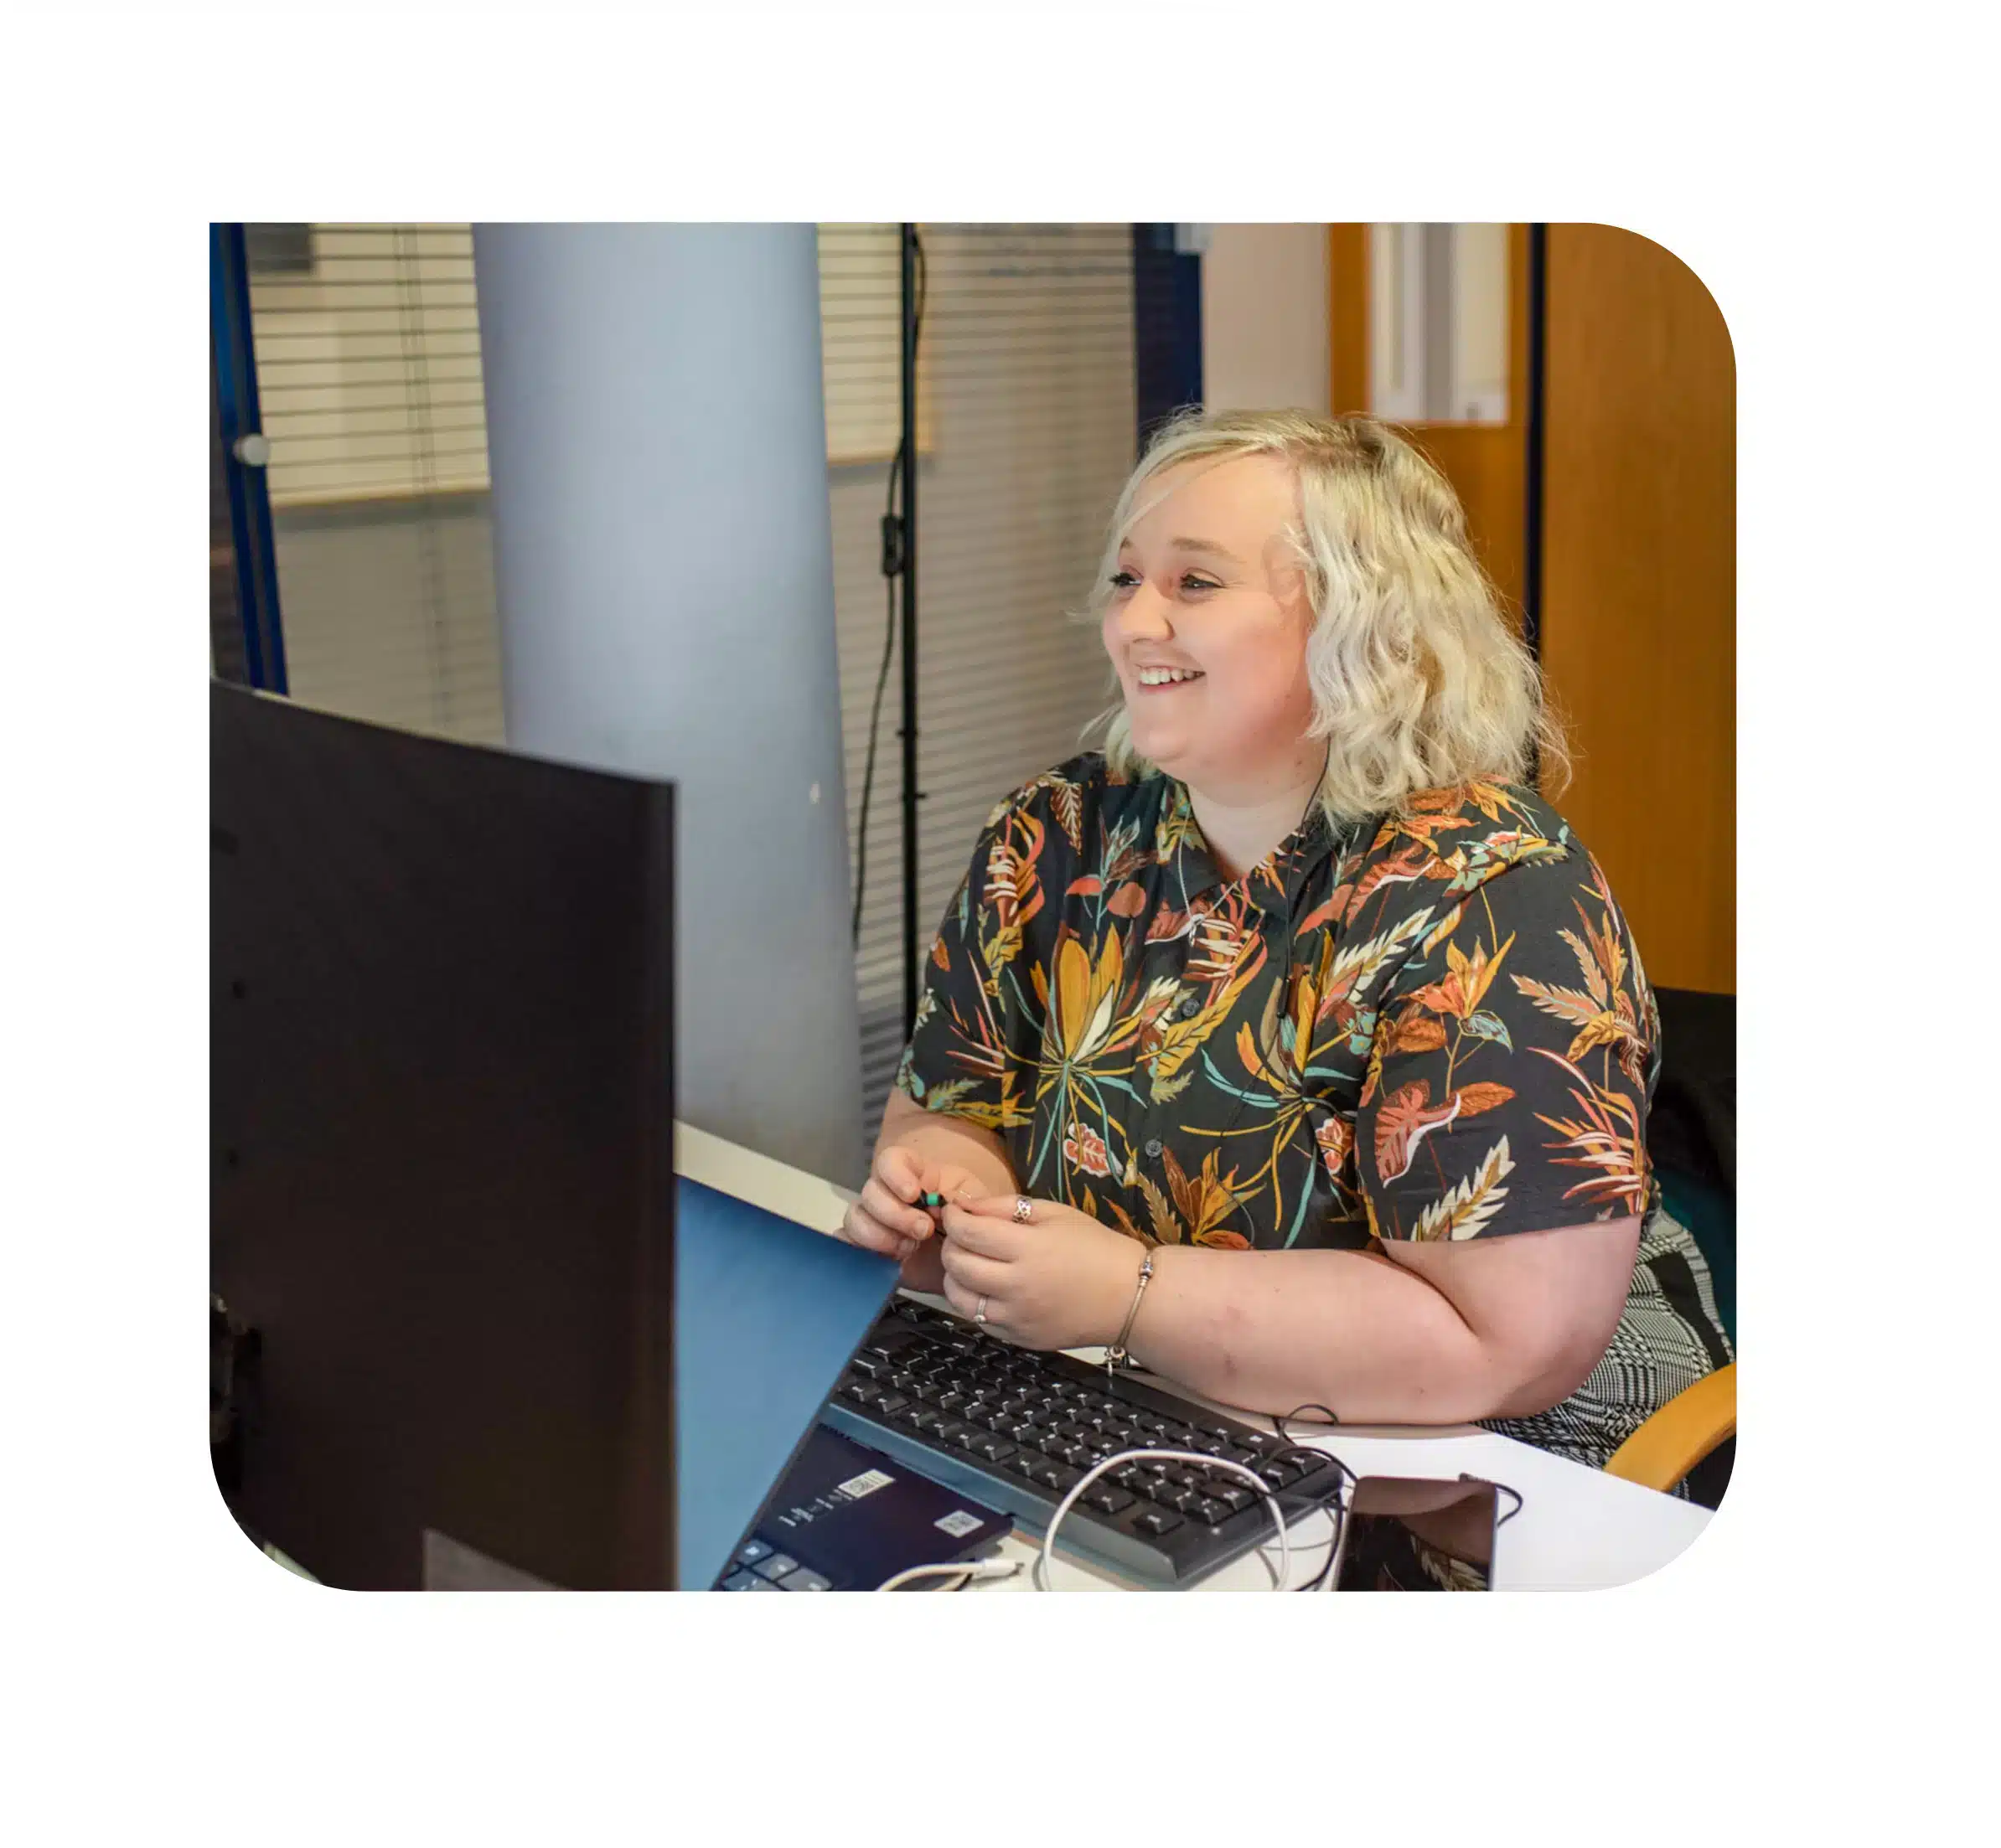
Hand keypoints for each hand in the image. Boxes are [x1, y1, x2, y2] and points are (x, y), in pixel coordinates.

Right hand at [840, 1144, 985, 1289]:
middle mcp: (889, 1195)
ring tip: (907, 1249)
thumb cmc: (971, 1224)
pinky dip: (857, 1249)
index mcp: (915, 1176)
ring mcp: (875, 1221)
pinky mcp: (867, 1247)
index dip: (895, 1174)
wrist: (967, 1261)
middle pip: (870, 1191)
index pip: (890, 1160)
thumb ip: (962, 1200)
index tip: (913, 1194)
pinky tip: (884, 1258)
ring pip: (855, 1217)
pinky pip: (845, 1242)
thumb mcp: (975, 1206)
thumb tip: (945, 1205)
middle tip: (923, 1231)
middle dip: (895, 1214)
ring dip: (878, 1235)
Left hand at [937, 1193, 1148, 1351]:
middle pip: (958, 1265)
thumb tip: (966, 1205)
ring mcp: (1016, 1318)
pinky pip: (980, 1320)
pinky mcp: (1019, 1338)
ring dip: (955, 1276)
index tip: (953, 1211)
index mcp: (1029, 1249)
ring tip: (969, 1263)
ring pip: (959, 1298)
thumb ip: (1006, 1207)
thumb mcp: (1055, 1213)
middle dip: (949, 1244)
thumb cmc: (1095, 1247)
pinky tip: (988, 1287)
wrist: (1128, 1297)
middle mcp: (1017, 1287)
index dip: (953, 1218)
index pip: (969, 1233)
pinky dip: (974, 1301)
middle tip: (961, 1235)